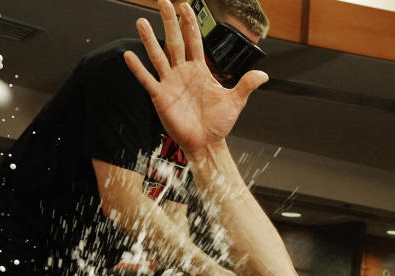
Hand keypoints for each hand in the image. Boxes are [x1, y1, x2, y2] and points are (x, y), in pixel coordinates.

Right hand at [123, 0, 267, 155]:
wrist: (206, 142)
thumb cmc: (218, 124)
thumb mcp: (235, 102)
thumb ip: (246, 85)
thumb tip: (263, 75)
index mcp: (200, 71)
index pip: (194, 41)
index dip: (190, 24)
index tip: (185, 6)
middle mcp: (183, 73)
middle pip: (175, 41)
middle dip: (169, 21)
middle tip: (163, 2)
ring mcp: (170, 83)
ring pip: (158, 56)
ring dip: (150, 39)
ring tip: (142, 22)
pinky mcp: (161, 97)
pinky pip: (147, 80)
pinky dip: (138, 69)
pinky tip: (130, 55)